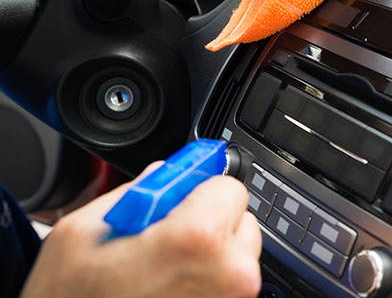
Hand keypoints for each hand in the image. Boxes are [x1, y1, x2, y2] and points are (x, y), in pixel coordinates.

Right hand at [20, 162, 261, 297]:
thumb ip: (137, 192)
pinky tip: (166, 294)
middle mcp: (230, 274)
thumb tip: (166, 176)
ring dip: (208, 258)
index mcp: (199, 238)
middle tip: (161, 242)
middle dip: (206, 223)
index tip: (178, 199)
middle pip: (239, 221)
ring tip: (159, 275)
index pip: (228, 185)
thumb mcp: (82, 232)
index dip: (197, 190)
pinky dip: (204, 286)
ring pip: (237, 257)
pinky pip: (227, 289)